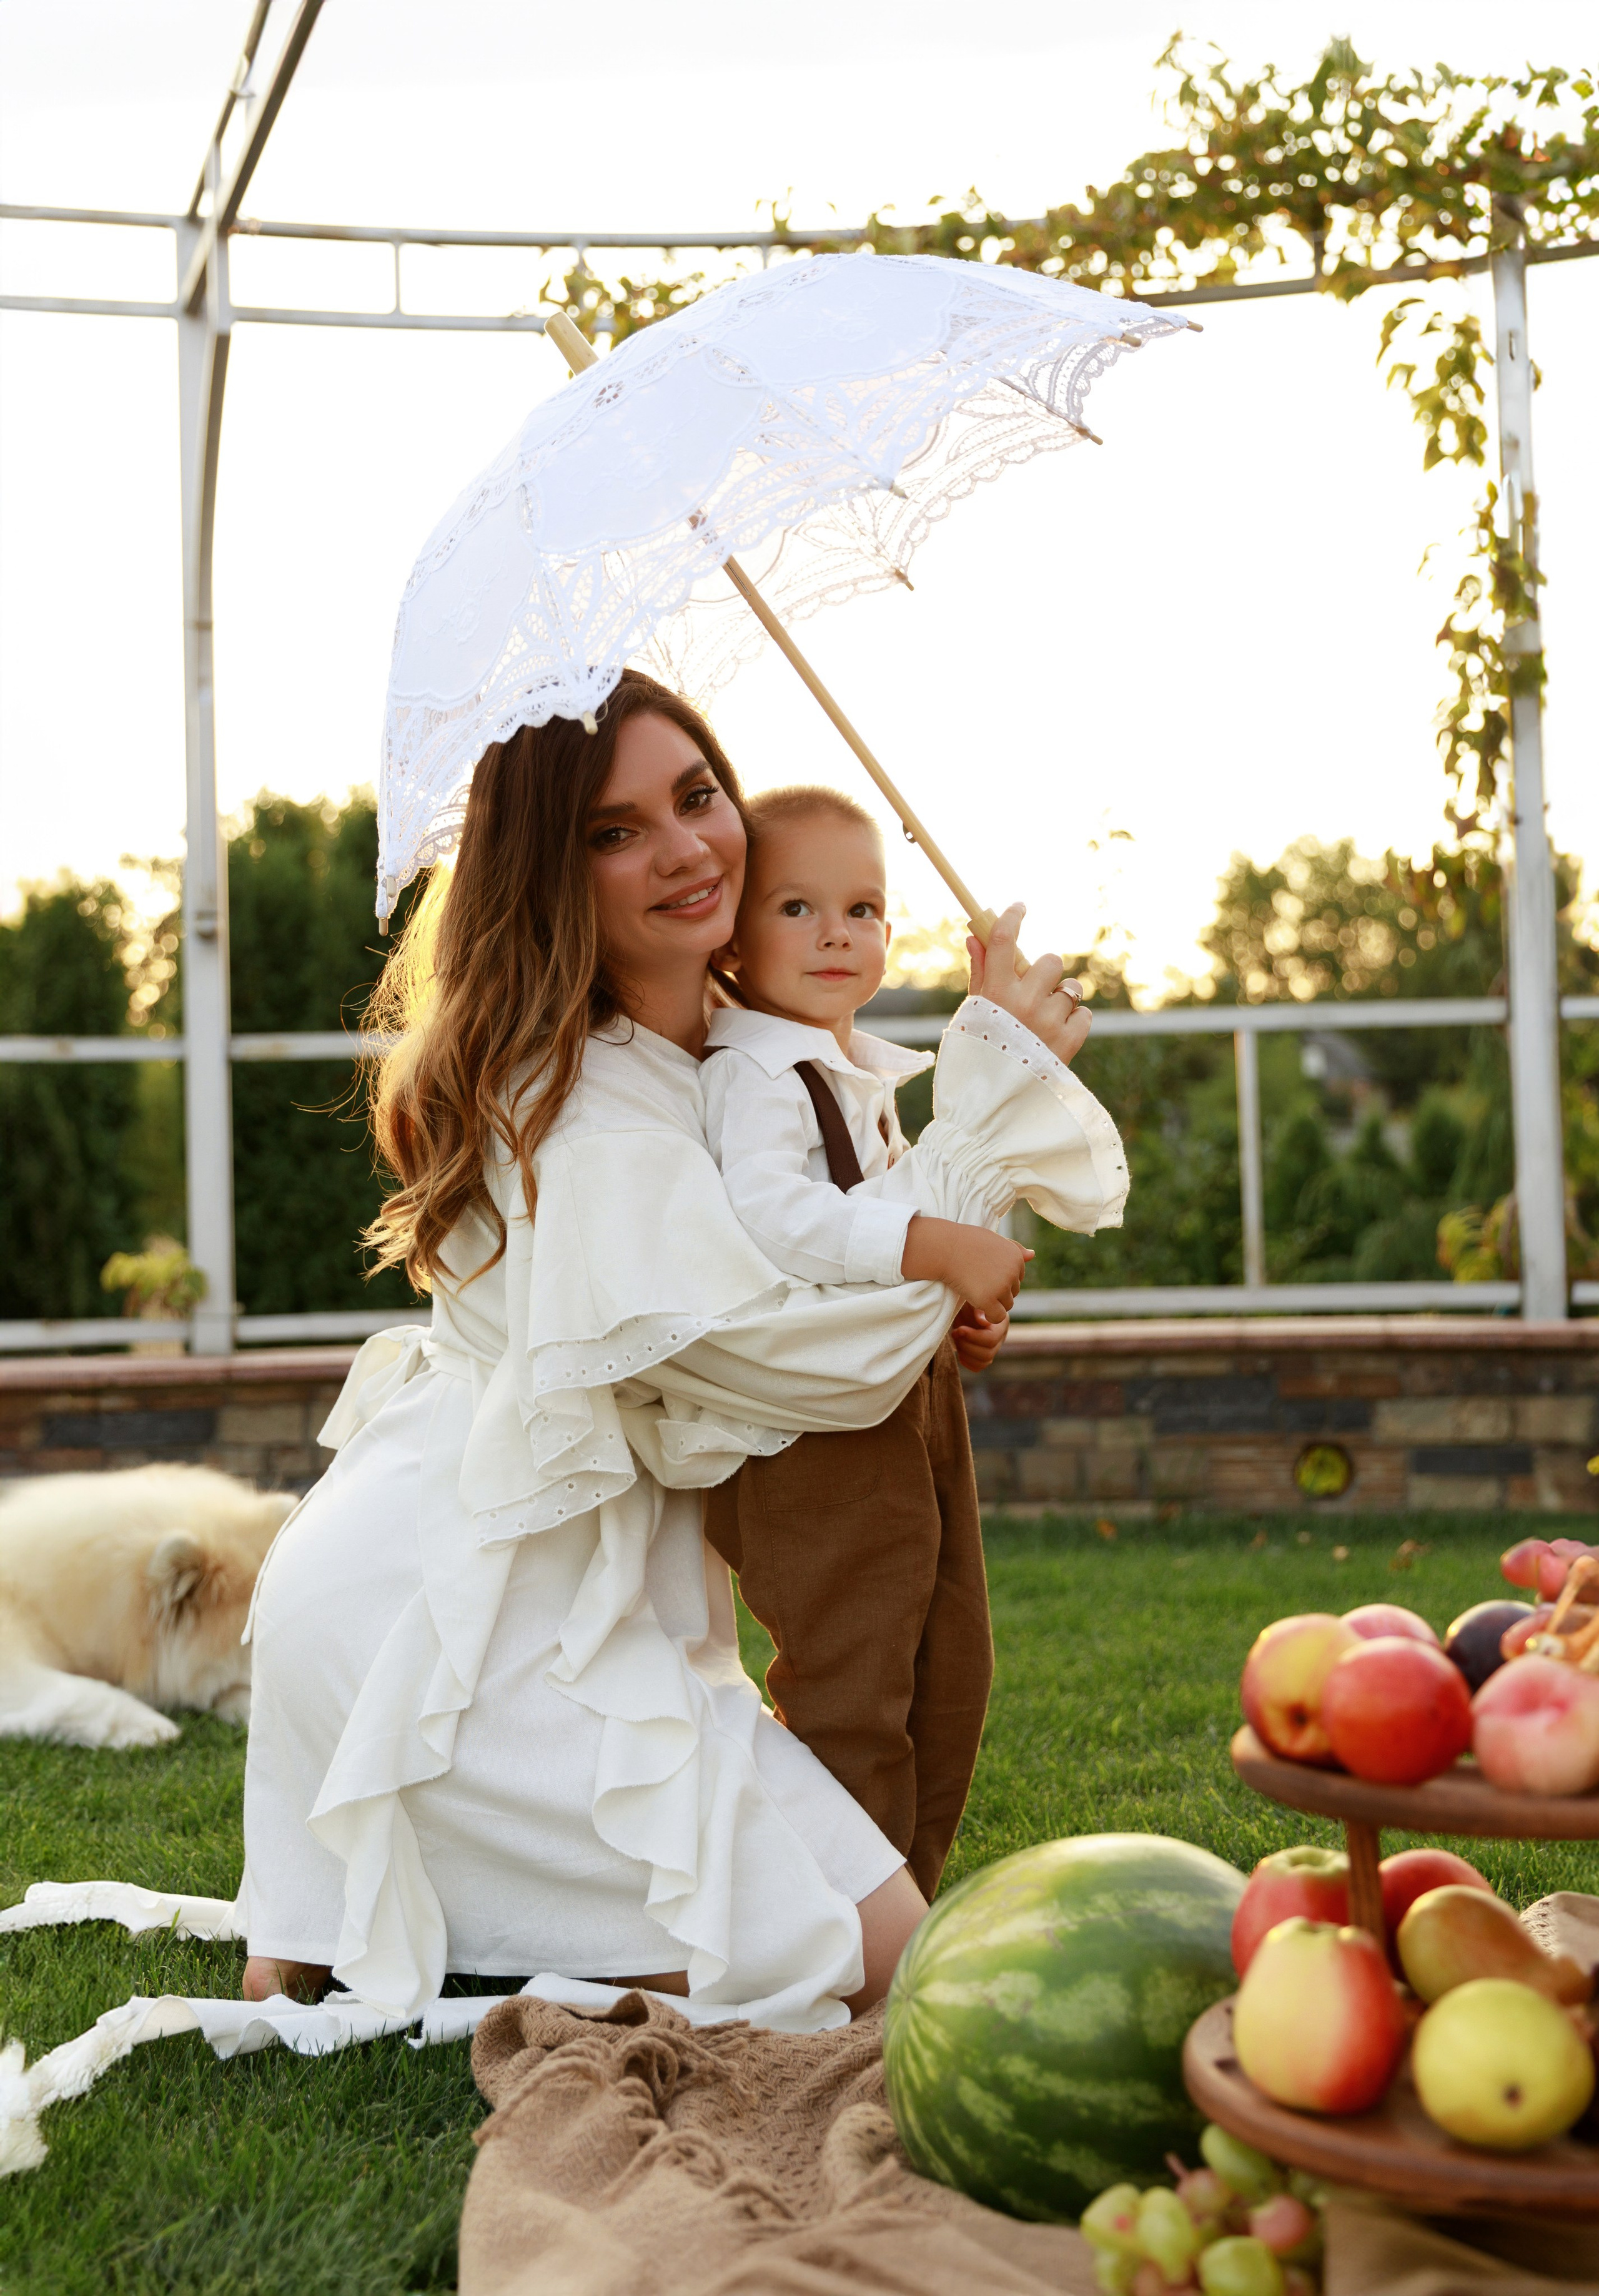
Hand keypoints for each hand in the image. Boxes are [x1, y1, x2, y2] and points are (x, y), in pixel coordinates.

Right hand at [902, 1216, 1030, 1320]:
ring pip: (1006, 1306)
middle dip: (998, 1292)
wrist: (943, 1248)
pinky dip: (989, 1316)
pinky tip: (978, 1307)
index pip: (1017, 1278)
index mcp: (1016, 1257)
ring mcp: (1001, 1287)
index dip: (999, 1279)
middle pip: (1013, 1293)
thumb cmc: (964, 1241)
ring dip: (993, 1304)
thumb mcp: (993, 1240)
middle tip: (977, 1283)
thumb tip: (1033, 1255)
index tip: (983, 1273)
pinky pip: (997, 1317)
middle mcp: (1012, 1272)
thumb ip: (1013, 1249)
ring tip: (975, 1292)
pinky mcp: (988, 1300)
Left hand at [952, 1303, 1008, 1370]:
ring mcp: (993, 1347)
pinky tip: (958, 1350)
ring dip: (966, 1354)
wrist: (964, 1303)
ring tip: (956, 1340)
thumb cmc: (968, 1298)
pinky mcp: (984, 1354)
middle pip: (988, 1354)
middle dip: (967, 1346)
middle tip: (955, 1333)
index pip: (991, 1339)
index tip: (958, 1329)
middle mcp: (1000, 1336)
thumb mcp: (972, 1297)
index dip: (973, 1337)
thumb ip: (978, 1308)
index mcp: (1001, 1322)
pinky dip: (966, 1362)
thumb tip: (982, 1322)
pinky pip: (978, 1367)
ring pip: (984, 1362)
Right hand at [965, 903, 1092, 1067]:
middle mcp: (1024, 1003)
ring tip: (1043, 1024)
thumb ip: (979, 973)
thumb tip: (974, 937)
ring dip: (1059, 1001)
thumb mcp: (973, 1013)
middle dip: (1045, 974)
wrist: (992, 1106)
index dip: (1012, 917)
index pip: (1004, 940)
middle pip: (1050, 961)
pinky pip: (1084, 1015)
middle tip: (1034, 992)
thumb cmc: (978, 1055)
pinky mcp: (1070, 1042)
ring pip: (1070, 989)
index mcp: (995, 994)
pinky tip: (1056, 1036)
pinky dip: (1074, 1023)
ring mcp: (1049, 1022)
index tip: (1019, 907)